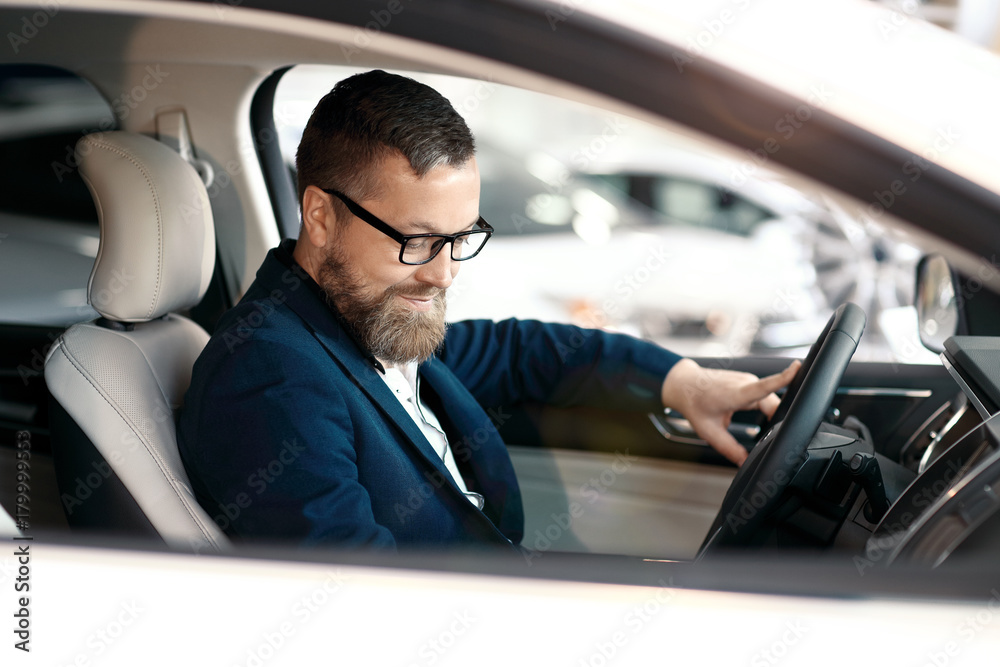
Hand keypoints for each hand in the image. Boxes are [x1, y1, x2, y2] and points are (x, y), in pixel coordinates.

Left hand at [660, 358, 800, 465]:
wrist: (684, 384)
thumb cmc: (694, 404)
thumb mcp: (709, 431)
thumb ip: (729, 449)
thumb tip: (744, 463)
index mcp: (734, 394)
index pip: (764, 386)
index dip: (783, 378)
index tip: (797, 368)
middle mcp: (744, 383)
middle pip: (774, 402)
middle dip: (777, 420)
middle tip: (771, 438)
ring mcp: (747, 379)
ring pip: (771, 399)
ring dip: (772, 414)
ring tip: (764, 427)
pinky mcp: (749, 380)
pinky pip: (766, 395)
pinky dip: (766, 407)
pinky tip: (760, 417)